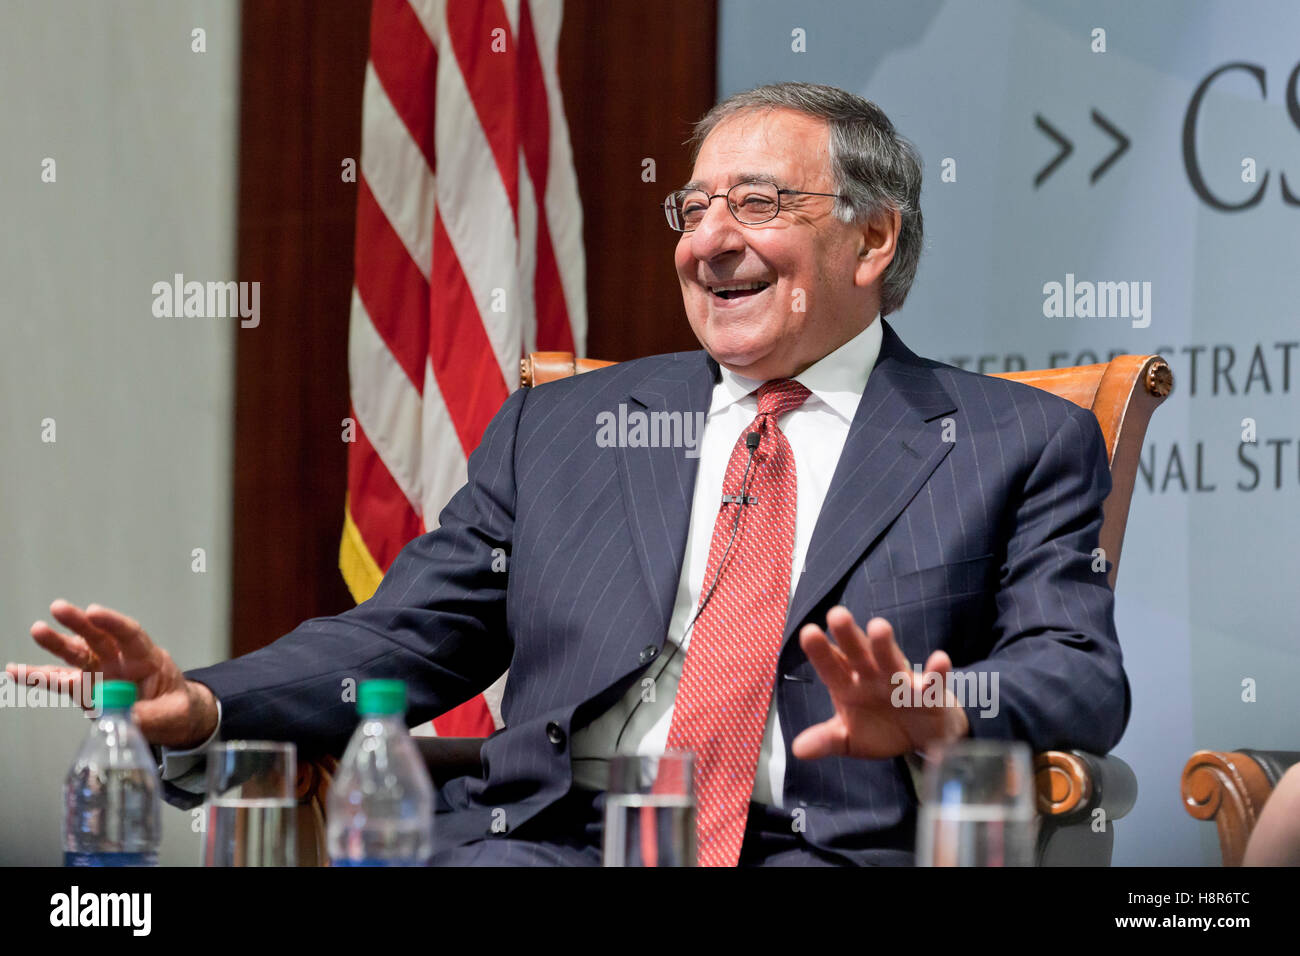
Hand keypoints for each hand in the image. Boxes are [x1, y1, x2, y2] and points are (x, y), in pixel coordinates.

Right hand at [6, 599, 218, 747]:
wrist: (172, 719)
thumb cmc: (176, 709)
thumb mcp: (173, 715)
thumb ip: (148, 716)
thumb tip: (124, 717)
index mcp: (147, 660)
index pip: (130, 635)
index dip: (112, 622)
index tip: (93, 611)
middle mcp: (121, 661)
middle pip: (99, 638)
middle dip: (79, 624)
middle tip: (59, 609)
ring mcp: (102, 673)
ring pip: (77, 654)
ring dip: (57, 643)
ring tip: (38, 630)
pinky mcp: (87, 689)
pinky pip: (62, 682)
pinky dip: (39, 677)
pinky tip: (16, 671)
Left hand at [791, 606, 969, 760]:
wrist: (921, 740)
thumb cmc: (881, 731)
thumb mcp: (849, 741)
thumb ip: (827, 740)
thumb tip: (798, 750)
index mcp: (848, 686)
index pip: (831, 667)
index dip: (820, 652)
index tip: (808, 633)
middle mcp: (872, 677)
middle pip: (857, 654)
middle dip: (848, 636)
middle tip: (836, 615)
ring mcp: (901, 682)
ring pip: (891, 660)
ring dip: (885, 645)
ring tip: (878, 627)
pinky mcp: (930, 693)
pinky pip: (933, 682)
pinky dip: (937, 672)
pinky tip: (939, 660)